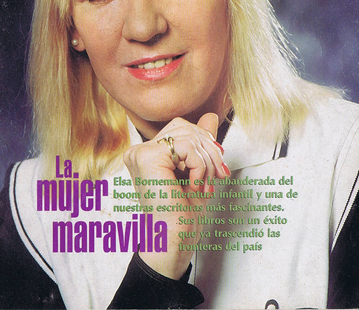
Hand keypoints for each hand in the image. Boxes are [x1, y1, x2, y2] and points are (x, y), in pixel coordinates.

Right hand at [123, 113, 228, 278]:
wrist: (175, 241)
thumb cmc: (183, 213)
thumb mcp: (197, 170)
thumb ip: (201, 143)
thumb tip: (211, 116)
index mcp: (147, 153)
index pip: (180, 127)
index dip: (204, 141)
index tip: (218, 166)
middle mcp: (138, 151)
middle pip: (183, 126)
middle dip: (209, 149)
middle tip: (219, 174)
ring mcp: (139, 153)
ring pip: (187, 135)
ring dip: (207, 161)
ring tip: (206, 185)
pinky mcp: (145, 157)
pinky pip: (185, 146)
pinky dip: (199, 166)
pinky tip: (194, 186)